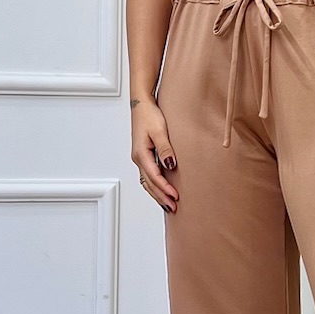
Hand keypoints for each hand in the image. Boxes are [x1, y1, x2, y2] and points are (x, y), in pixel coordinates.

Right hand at [131, 97, 178, 212]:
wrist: (142, 104)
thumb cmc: (150, 115)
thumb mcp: (160, 131)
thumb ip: (165, 149)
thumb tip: (170, 165)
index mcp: (141, 154)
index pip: (154, 177)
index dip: (165, 188)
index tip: (176, 197)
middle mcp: (138, 158)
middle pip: (149, 184)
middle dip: (161, 197)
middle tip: (173, 208)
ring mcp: (140, 158)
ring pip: (147, 182)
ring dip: (157, 194)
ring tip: (168, 205)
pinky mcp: (143, 156)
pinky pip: (148, 176)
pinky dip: (155, 185)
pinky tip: (162, 190)